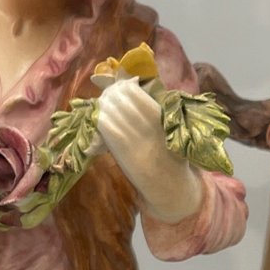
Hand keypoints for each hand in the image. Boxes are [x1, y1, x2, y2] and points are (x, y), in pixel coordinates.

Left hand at [96, 80, 203, 220]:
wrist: (168, 183)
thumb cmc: (171, 155)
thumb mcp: (171, 128)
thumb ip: (156, 110)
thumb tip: (134, 88)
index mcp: (159, 116)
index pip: (132, 91)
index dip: (122, 86)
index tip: (120, 89)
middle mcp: (146, 123)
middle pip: (117, 97)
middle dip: (109, 94)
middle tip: (108, 98)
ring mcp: (133, 136)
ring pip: (107, 109)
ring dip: (102, 106)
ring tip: (103, 108)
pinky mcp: (121, 148)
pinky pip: (103, 125)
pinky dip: (98, 119)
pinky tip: (99, 122)